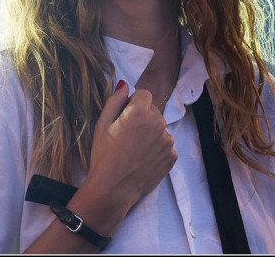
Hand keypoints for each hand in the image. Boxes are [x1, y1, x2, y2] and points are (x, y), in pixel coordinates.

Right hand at [84, 80, 177, 209]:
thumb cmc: (103, 156)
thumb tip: (124, 84)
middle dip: (143, 118)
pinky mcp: (172, 156)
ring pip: (160, 128)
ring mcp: (168, 141)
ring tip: (135, 150)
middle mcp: (159, 123)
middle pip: (153, 111)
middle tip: (127, 136)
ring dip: (151, 134)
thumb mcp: (102, 125)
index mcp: (140, 112)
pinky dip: (157, 149)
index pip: (143, 94)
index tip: (124, 118)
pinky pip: (165, 145)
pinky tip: (143, 159)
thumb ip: (114, 100)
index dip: (133, 104)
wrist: (113, 190)